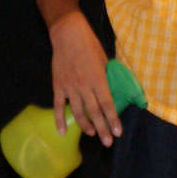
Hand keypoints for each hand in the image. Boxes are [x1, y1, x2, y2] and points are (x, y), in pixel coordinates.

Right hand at [48, 11, 117, 145]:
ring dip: (86, 126)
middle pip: (94, 112)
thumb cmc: (90, 45)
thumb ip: (108, 76)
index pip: (107, 104)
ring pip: (78, 112)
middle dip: (103, 129)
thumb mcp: (105, 59)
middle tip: (108, 142)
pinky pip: (58, 107)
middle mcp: (84, 86)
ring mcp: (69, 87)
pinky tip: (62, 132)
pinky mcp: (58, 86)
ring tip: (93, 135)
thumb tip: (115, 90)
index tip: (118, 132)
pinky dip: (59, 120)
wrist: (68, 35)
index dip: (113, 119)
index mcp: (98, 79)